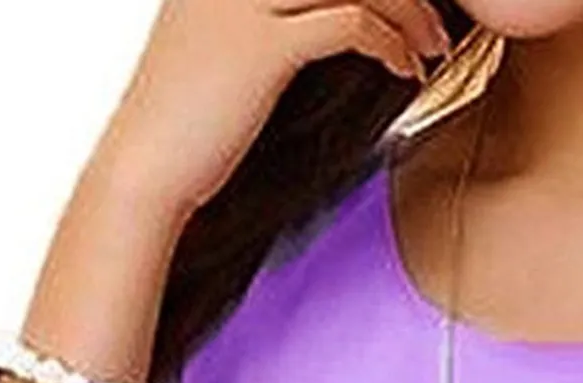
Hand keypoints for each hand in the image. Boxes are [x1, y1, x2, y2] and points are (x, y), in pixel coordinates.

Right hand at [90, 0, 453, 216]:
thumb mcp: (227, 46)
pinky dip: (387, 43)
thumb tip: (331, 20)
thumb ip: (272, 18)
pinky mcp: (261, 46)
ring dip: (406, 11)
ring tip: (430, 49)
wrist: (147, 165)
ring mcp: (244, 0)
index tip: (408, 5)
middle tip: (435, 26)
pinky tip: (403, 70)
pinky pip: (348, 24)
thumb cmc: (192, 119)